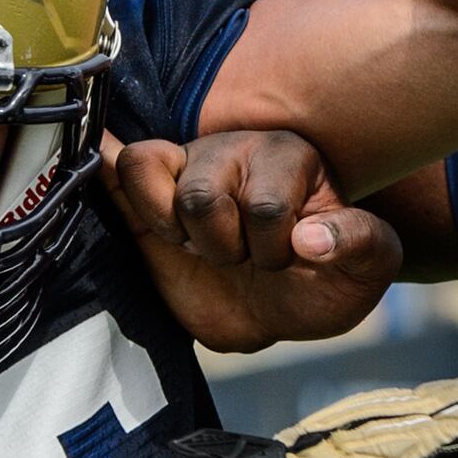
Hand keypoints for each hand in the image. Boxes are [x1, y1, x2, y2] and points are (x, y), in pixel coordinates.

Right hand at [105, 131, 401, 354]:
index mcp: (291, 160)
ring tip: (196, 247)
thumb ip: (360, 245)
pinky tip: (90, 157)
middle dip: (222, 248)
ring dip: (171, 228)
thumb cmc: (324, 279)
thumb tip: (310, 239)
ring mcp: (187, 168)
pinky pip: (114, 163)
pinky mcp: (148, 194)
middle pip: (202, 195)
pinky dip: (98, 159)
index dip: (273, 249)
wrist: (279, 305)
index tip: (287, 262)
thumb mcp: (367, 270)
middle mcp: (235, 152)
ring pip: (148, 167)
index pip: (266, 205)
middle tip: (240, 261)